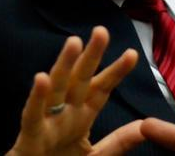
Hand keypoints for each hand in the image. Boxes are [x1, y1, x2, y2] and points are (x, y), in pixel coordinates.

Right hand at [7, 26, 142, 155]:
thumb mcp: (96, 155)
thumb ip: (119, 142)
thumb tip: (145, 125)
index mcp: (81, 117)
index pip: (100, 89)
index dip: (115, 72)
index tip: (132, 53)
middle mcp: (64, 114)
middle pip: (79, 80)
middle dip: (90, 56)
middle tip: (102, 31)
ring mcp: (46, 123)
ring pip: (56, 89)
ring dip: (64, 65)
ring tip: (74, 42)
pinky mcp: (29, 137)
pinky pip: (32, 115)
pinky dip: (36, 98)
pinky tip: (42, 78)